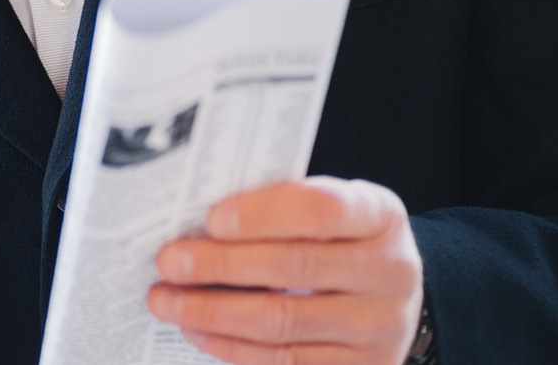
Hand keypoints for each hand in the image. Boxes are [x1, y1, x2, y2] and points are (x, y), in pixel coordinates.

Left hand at [147, 176, 422, 364]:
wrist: (387, 290)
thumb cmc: (335, 237)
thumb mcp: (324, 208)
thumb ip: (276, 208)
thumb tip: (194, 223)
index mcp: (380, 216)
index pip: (320, 209)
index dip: (263, 214)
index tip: (211, 220)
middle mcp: (391, 272)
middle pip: (295, 267)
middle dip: (221, 265)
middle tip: (168, 262)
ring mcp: (381, 327)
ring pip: (284, 321)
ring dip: (214, 312)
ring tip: (166, 301)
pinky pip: (287, 361)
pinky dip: (233, 346)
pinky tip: (197, 330)